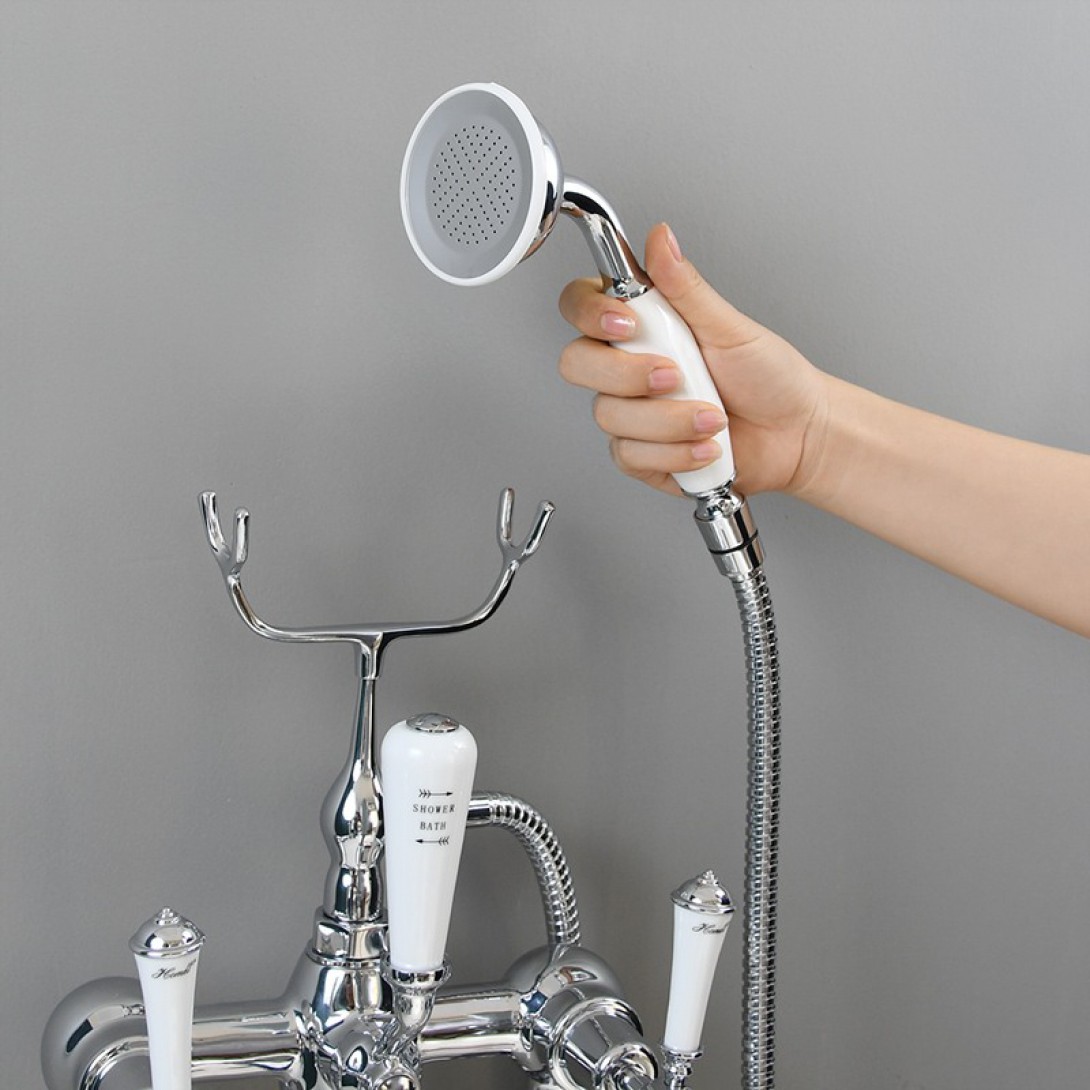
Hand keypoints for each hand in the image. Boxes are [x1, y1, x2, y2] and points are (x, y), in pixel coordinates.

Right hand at [558, 223, 828, 497]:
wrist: (797, 435)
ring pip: (610, 416)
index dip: (590, 312)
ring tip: (712, 416)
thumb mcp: (729, 326)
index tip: (627, 321)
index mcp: (644, 326)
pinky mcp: (642, 455)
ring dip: (668, 420)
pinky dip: (675, 454)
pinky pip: (631, 456)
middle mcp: (628, 368)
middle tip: (674, 376)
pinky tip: (705, 445)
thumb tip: (661, 238)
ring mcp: (632, 413)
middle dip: (627, 374)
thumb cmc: (770, 378)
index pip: (581, 306)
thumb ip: (685, 287)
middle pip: (578, 364)